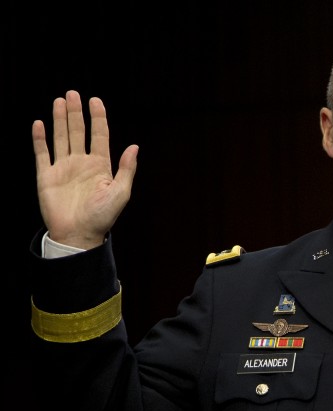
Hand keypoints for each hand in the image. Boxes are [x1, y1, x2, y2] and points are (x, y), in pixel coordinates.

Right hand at [32, 90, 137, 248]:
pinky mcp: (47, 176)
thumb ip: (126, 169)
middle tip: (73, 93)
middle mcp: (82, 163)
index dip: (97, 118)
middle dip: (76, 113)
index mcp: (100, 166)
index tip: (95, 100)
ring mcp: (63, 168)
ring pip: (61, 138)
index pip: (99, 136)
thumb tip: (134, 147)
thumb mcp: (121, 192)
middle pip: (78, 132)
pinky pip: (42, 153)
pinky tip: (39, 123)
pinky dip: (40, 139)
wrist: (79, 235)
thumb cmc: (102, 217)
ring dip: (60, 120)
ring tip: (60, 101)